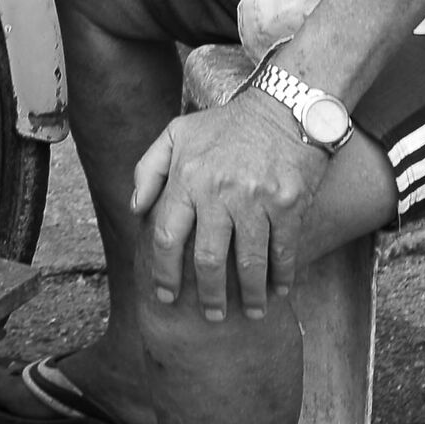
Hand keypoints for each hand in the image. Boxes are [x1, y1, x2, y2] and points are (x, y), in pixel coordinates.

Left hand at [130, 91, 321, 322]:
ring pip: (248, 263)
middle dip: (208, 296)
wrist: (284, 106)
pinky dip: (282, 276)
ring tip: (253, 313)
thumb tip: (136, 209)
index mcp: (187, 177)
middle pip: (207, 260)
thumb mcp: (176, 133)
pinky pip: (283, 250)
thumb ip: (149, 169)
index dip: (164, 273)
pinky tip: (279, 290)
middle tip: (213, 316)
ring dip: (249, 295)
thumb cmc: (227, 125)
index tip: (166, 296)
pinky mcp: (289, 204)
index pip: (167, 236)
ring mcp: (255, 199)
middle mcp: (218, 191)